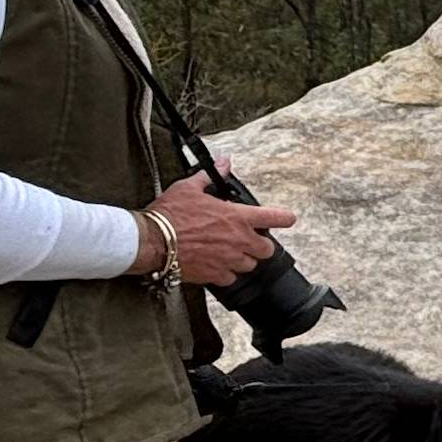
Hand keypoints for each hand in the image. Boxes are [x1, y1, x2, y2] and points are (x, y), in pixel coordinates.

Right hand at [144, 172, 293, 283]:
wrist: (152, 241)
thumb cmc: (170, 213)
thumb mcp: (190, 187)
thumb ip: (211, 176)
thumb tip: (223, 162)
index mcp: (237, 217)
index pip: (274, 217)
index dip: (285, 217)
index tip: (288, 218)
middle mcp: (238, 241)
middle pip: (267, 250)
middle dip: (261, 245)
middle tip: (249, 239)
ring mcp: (228, 260)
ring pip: (249, 265)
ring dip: (244, 260)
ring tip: (231, 252)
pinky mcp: (214, 275)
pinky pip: (230, 279)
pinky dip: (226, 274)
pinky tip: (216, 265)